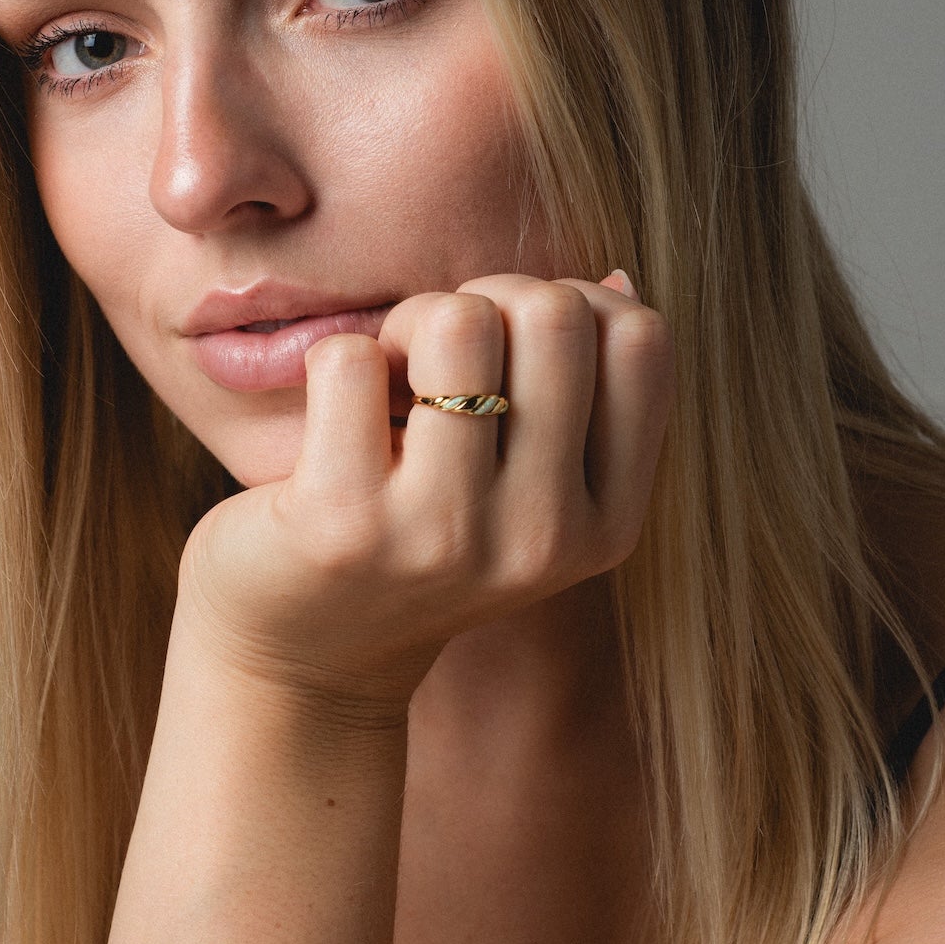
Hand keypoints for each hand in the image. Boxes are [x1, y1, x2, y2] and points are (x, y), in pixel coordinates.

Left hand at [175, 272, 673, 716]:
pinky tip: (330, 419)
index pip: (639, 338)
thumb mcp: (526, 491)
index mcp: (607, 523)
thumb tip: (615, 282)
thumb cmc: (418, 541)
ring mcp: (446, 534)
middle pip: (551, 312)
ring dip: (407, 324)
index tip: (510, 349)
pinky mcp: (344, 524)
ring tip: (386, 380)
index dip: (565, 303)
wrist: (306, 661)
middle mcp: (544, 537)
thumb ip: (579, 395)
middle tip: (433, 355)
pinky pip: (349, 358)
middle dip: (481, 300)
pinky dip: (333, 361)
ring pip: (456, 322)